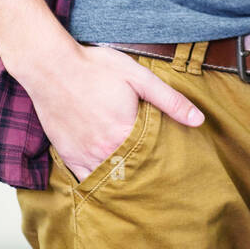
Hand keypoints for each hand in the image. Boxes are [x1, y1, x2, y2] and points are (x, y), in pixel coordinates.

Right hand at [25, 41, 204, 181]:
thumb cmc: (96, 68)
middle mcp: (104, 151)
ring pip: (109, 180)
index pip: (153, 159)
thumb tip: (198, 120)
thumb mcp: (139, 77)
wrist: (52, 67)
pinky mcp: (68, 156)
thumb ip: (169, 100)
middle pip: (132, 173)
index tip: (176, 166)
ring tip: (139, 180)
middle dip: (147, 175)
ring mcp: (84, 156)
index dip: (165, 162)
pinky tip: (110, 177)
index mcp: (125, 133)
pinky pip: (86, 180)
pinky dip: (99, 181)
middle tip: (161, 177)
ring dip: (124, 179)